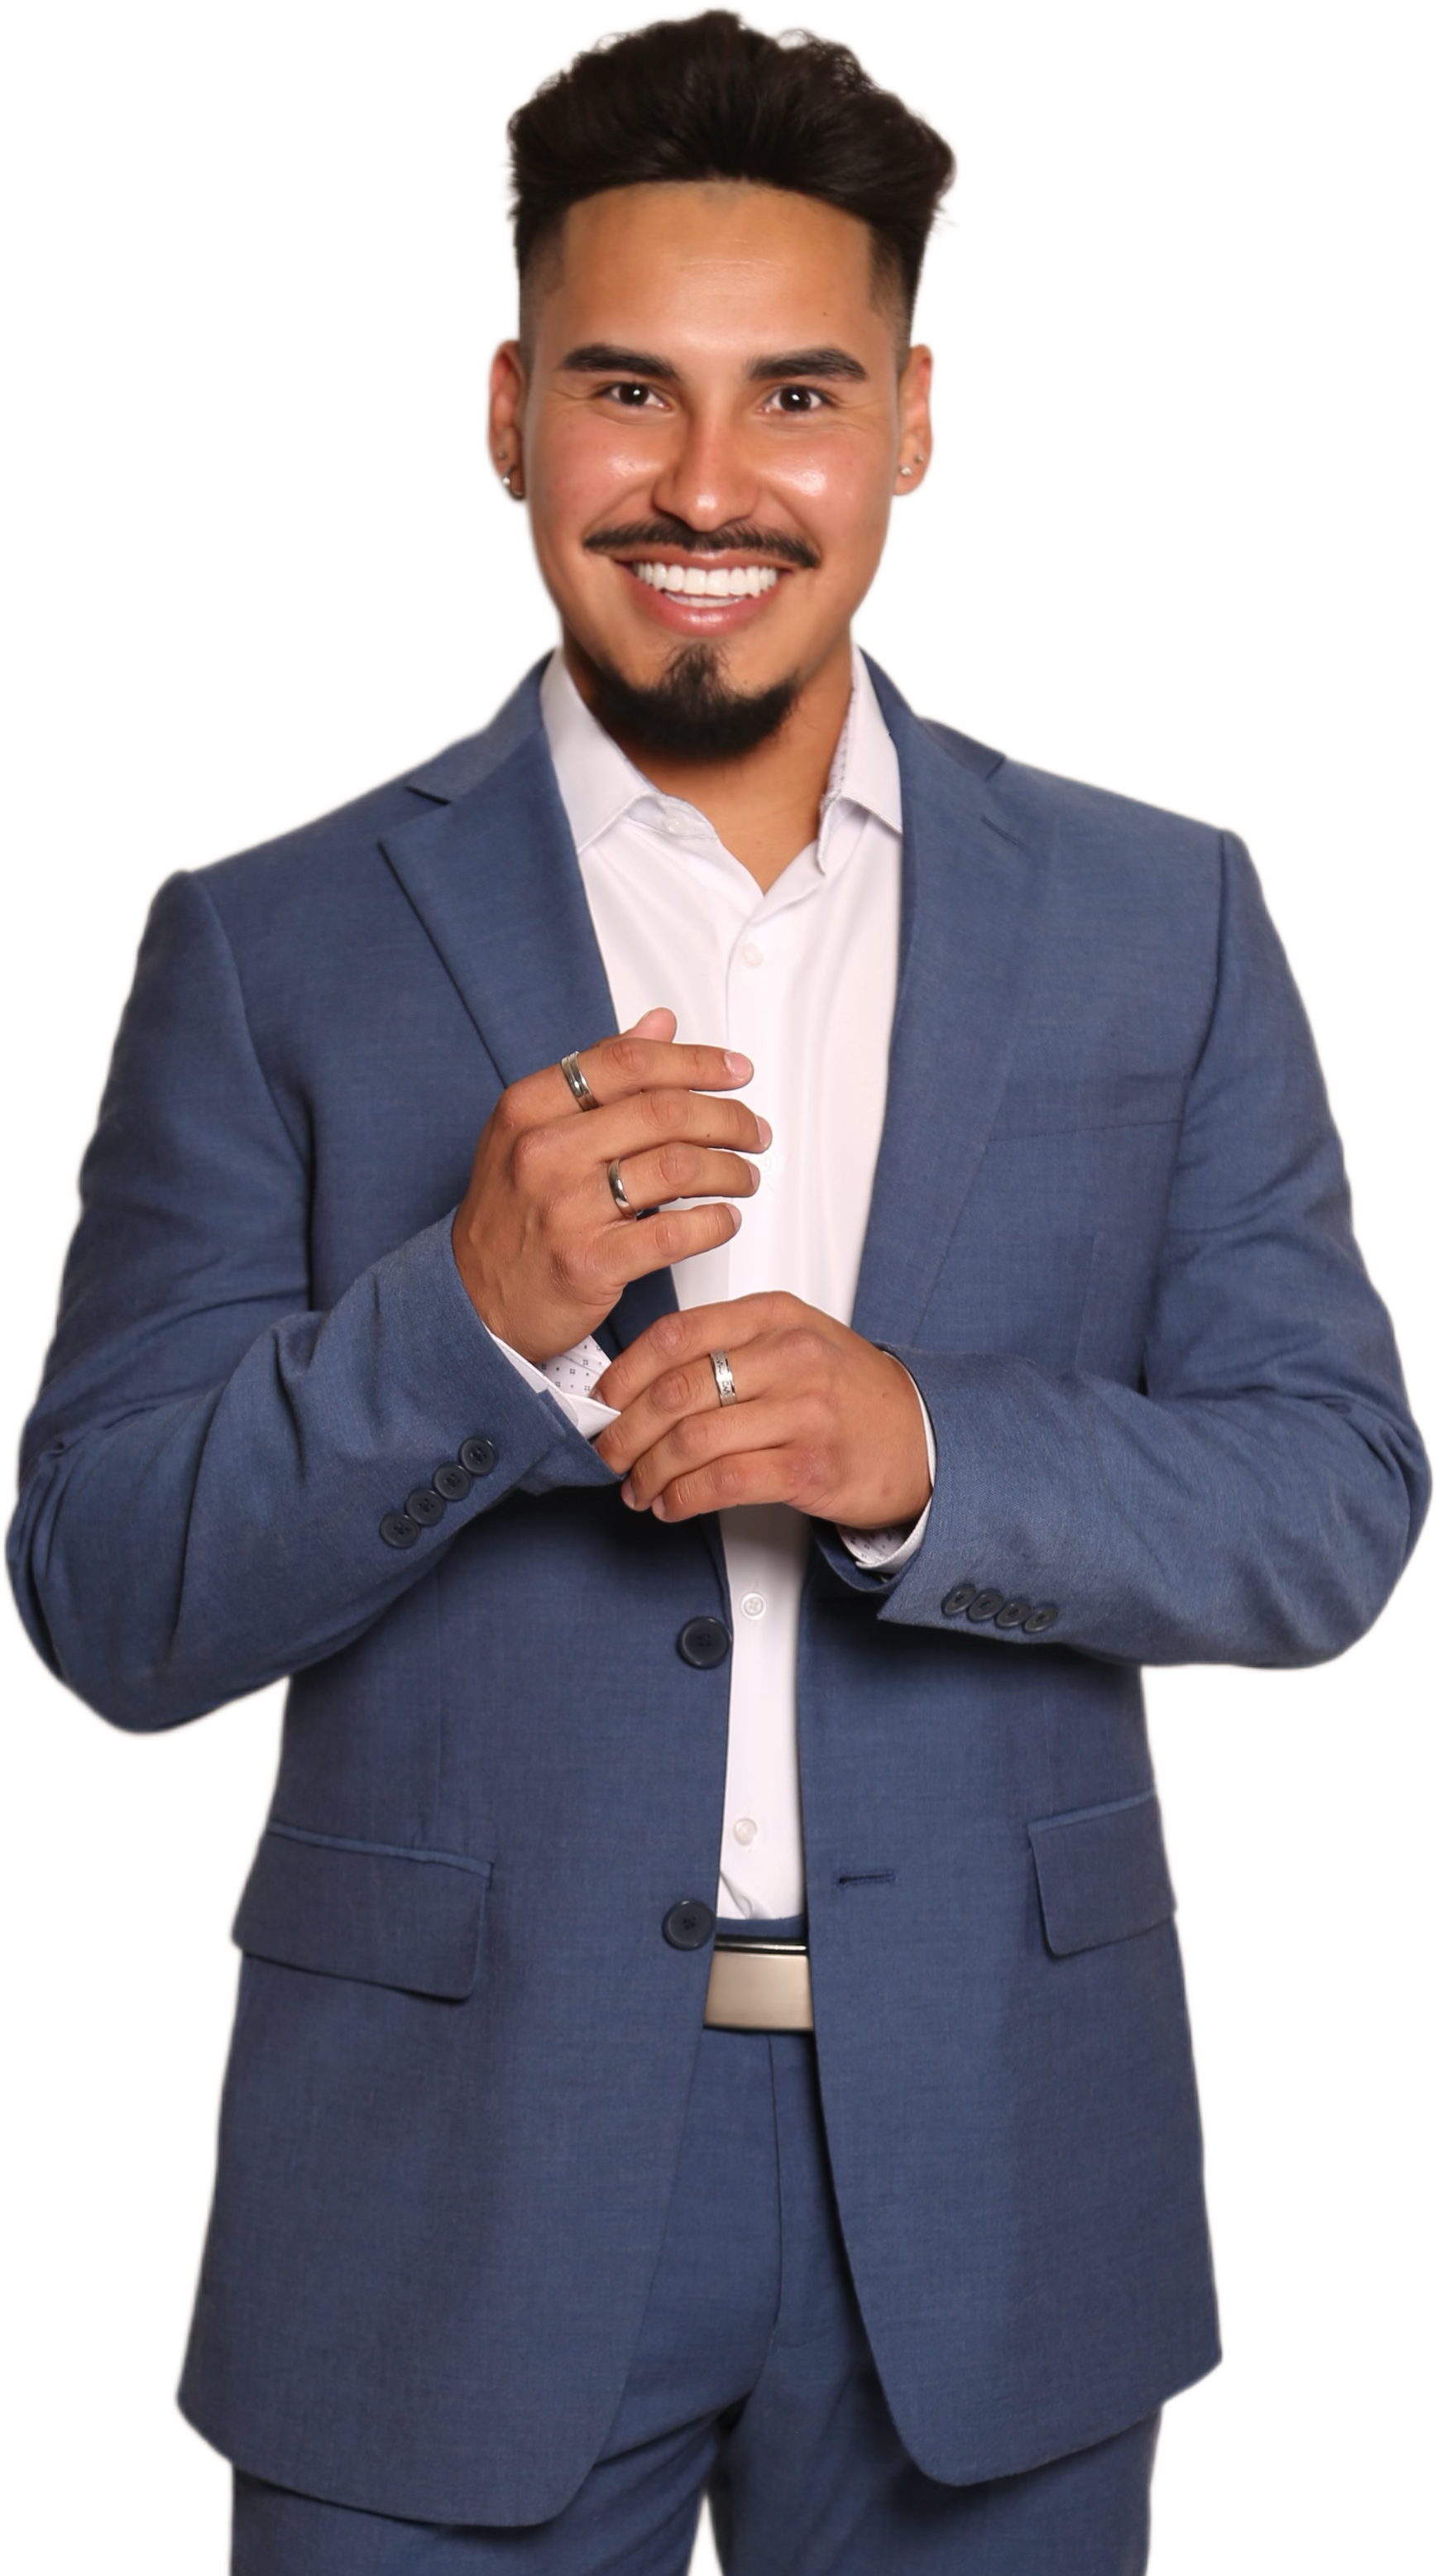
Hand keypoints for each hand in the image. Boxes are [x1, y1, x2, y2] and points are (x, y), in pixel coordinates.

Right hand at [452, 1009, 769, 1363]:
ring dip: (729, 1171)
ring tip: (745, 1177)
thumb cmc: (512, 1212)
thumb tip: (660, 1023)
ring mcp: (564, 1208)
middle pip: (664, 1112)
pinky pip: (673, 1234)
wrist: (473, 1299)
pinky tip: (724, 1221)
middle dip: (727, 1118)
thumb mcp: (535, 1128)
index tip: (736, 1072)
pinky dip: (713, 1224)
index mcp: (530, 1106)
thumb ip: (599, 1072)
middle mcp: (544, 1151)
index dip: (695, 1061)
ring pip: (677, 1169)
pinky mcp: (588, 1263)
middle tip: (754, 1131)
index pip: (629, 1062)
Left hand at [593, 1293, 931, 1529]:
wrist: (922, 1437)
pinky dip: (683, 1498)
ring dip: (650, 1473)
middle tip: (610, 1453)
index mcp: (776, 1316)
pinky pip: (723, 1482)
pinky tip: (672, 1504)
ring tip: (639, 1488)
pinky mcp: (808, 1466)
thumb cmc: (851, 1393)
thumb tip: (647, 1378)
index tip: (605, 1401)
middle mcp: (789, 1357)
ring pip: (692, 1439)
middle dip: (627, 1432)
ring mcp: (802, 1411)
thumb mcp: (796, 1340)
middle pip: (675, 1391)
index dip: (625, 1372)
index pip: (677, 1335)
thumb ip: (730, 1345)